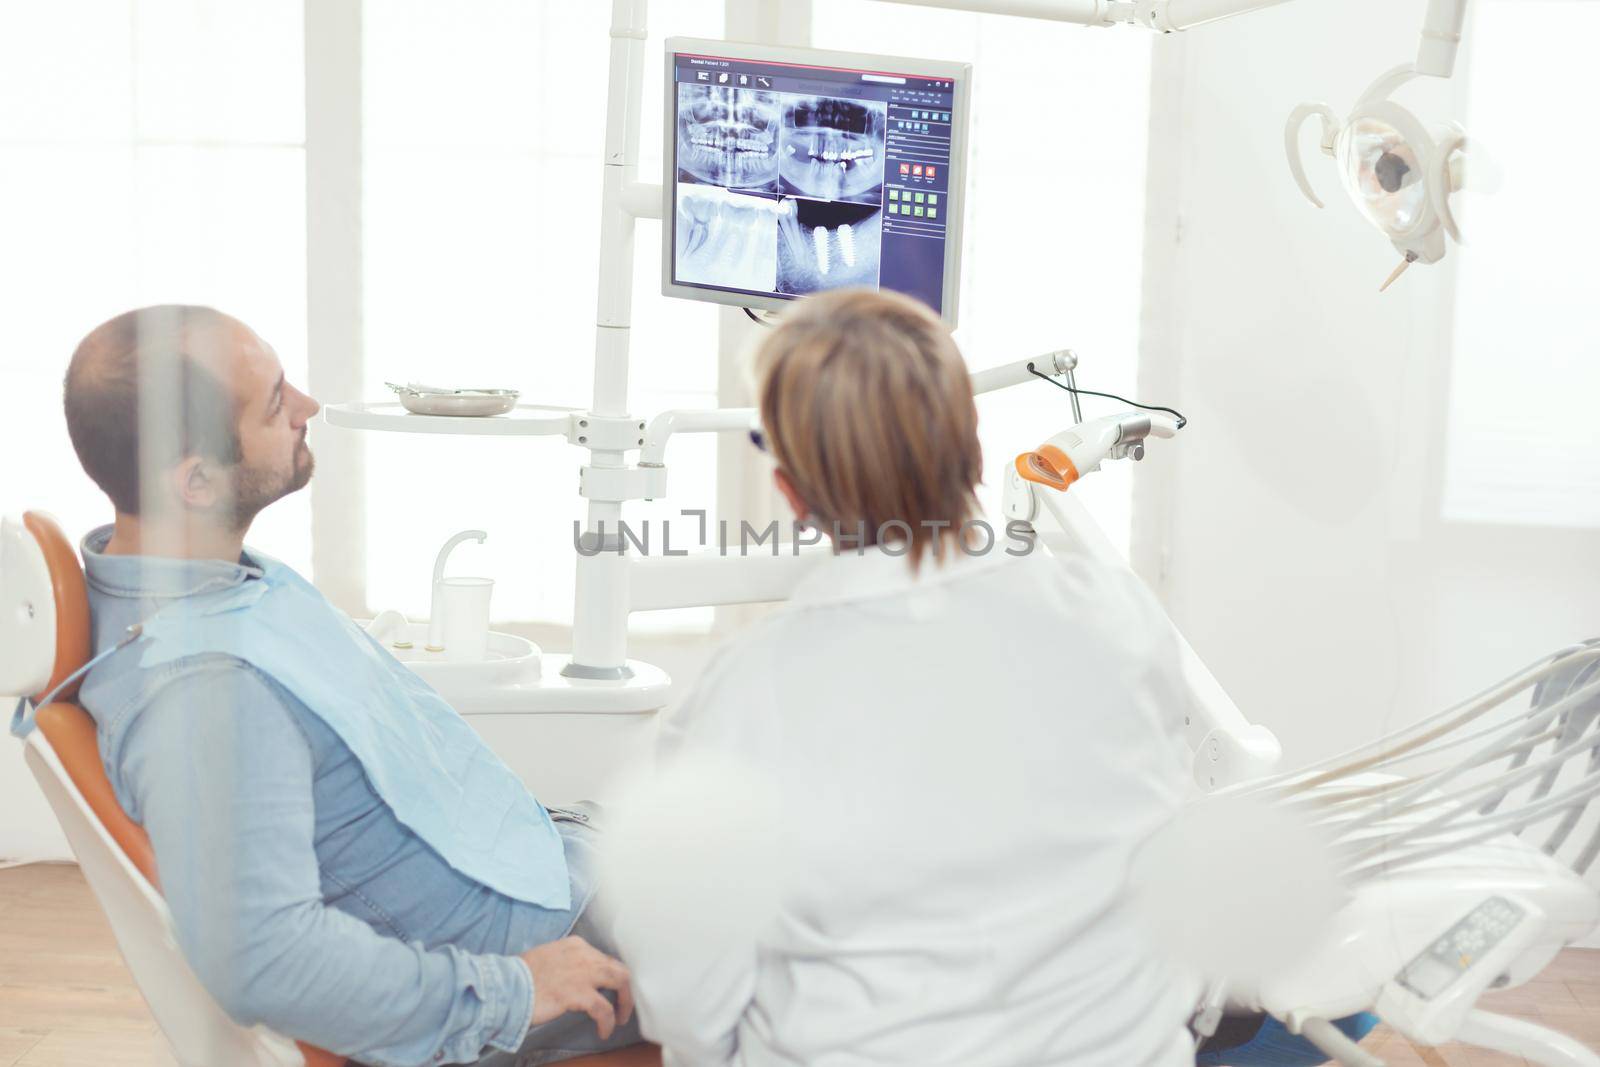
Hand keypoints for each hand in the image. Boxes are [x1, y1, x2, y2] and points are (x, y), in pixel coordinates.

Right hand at [520, 936, 634, 1039]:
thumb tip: (576, 978)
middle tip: (623, 1005)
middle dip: (625, 989)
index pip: (604, 958)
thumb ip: (566, 963)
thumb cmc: (521, 977)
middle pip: (618, 968)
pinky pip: (604, 1009)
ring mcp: (582, 973)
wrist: (507, 986)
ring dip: (625, 1002)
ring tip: (621, 1018)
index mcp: (575, 945)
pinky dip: (608, 1021)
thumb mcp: (548, 958)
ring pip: (620, 981)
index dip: (611, 977)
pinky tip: (604, 1031)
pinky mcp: (578, 993)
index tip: (611, 990)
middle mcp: (583, 954)